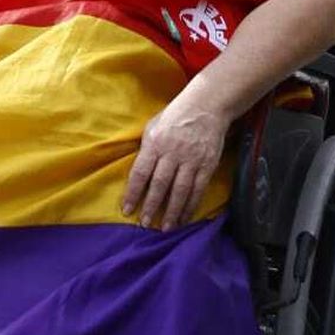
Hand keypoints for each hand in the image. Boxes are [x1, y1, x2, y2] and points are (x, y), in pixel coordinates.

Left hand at [123, 84, 228, 231]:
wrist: (206, 106)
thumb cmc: (175, 115)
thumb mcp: (153, 126)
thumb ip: (145, 149)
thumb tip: (137, 172)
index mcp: (155, 143)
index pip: (141, 173)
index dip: (133, 193)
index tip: (127, 210)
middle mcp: (172, 153)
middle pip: (160, 185)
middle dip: (151, 206)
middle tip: (145, 224)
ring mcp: (191, 160)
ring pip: (180, 191)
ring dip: (172, 211)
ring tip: (166, 228)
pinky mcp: (207, 165)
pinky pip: (198, 189)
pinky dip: (190, 205)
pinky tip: (184, 217)